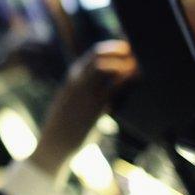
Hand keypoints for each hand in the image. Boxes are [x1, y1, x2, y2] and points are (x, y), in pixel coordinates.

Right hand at [30, 41, 137, 178]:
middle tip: (135, 54)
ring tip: (138, 69)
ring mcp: (86, 94)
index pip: (94, 54)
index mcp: (72, 78)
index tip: (126, 50)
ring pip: (107, 68)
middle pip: (100, 56)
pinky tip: (136, 85)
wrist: (55, 144)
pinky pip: (114, 90)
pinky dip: (127, 83)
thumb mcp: (69, 100)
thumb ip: (83, 88)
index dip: (112, 49)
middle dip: (119, 52)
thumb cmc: (64, 124)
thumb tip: (103, 84)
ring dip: (125, 65)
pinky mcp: (95, 109)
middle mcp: (78, 82)